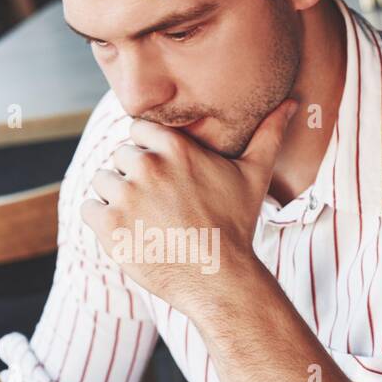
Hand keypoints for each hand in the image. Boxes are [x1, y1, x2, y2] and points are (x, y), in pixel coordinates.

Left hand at [80, 98, 296, 314]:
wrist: (219, 280)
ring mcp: (125, 195)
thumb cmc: (236, 226)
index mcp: (175, 147)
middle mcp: (147, 166)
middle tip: (159, 207)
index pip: (138, 131)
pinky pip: (88, 208)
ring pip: (102, 182)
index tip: (164, 179)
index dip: (148, 153)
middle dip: (133, 178)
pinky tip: (129, 233)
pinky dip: (100, 221)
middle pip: (120, 156)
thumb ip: (269, 133)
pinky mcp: (108, 225)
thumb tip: (293, 101)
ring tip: (145, 222)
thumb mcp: (254, 175)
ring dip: (115, 199)